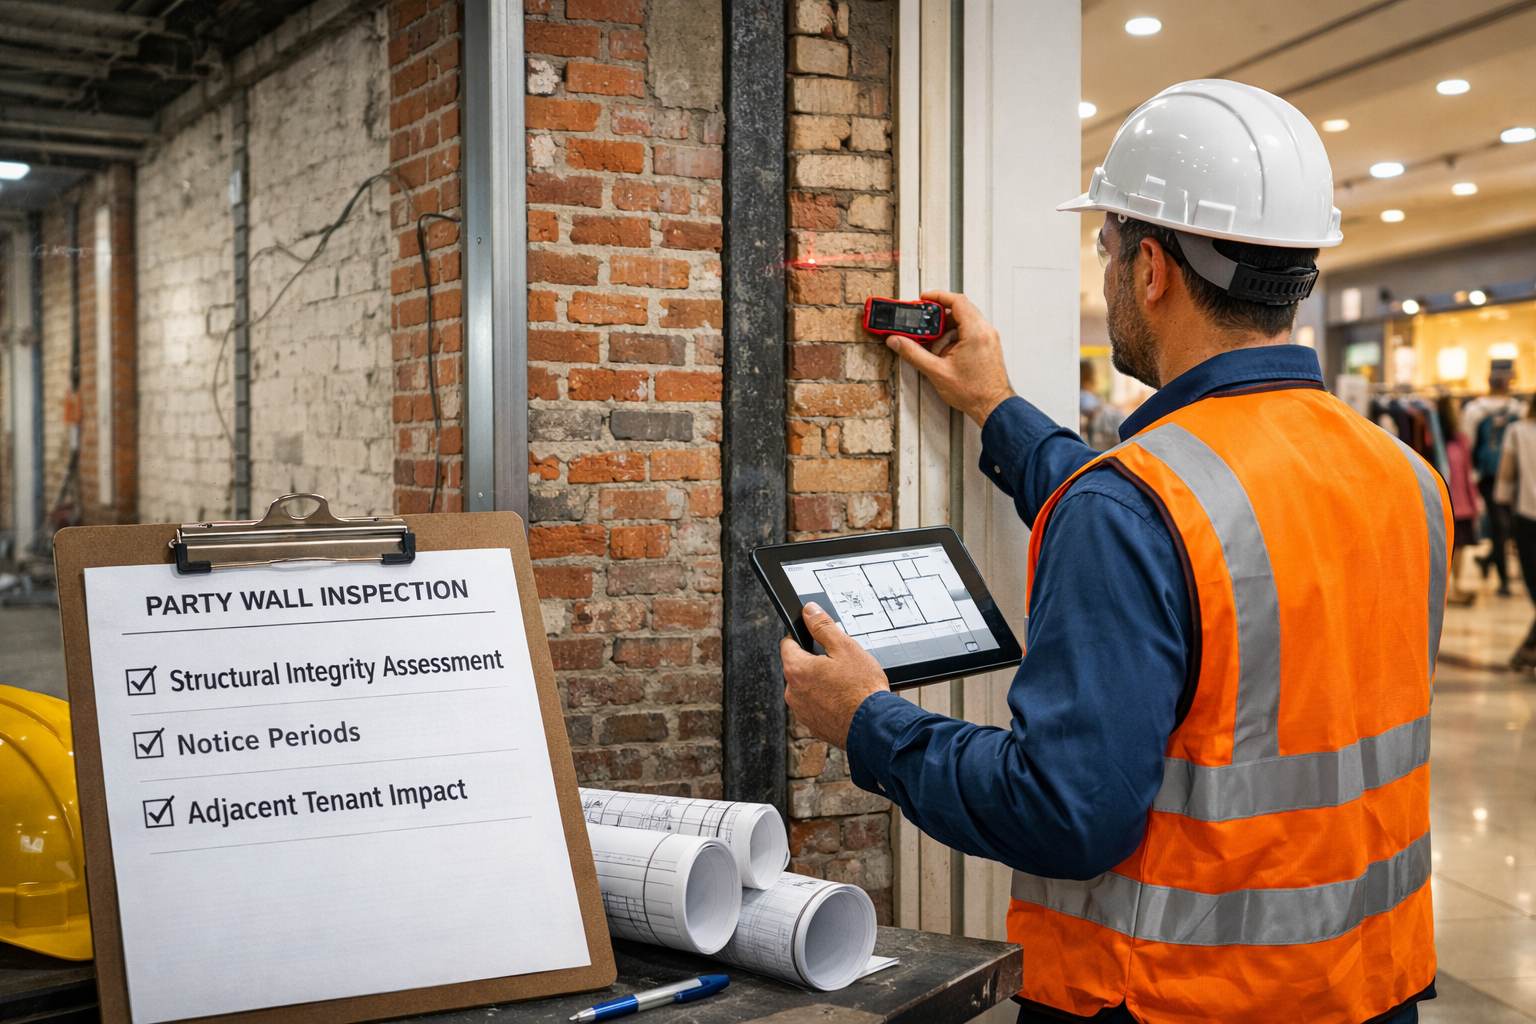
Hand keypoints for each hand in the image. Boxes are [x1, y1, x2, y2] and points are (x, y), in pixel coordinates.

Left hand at [781, 602, 890, 749]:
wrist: (874, 726)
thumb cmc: (862, 690)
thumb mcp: (845, 647)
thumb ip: (823, 627)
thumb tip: (809, 612)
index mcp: (797, 669)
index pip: (787, 644)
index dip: (802, 638)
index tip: (816, 639)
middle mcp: (793, 692)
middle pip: (798, 668)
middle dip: (814, 663)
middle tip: (839, 664)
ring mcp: (802, 712)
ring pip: (807, 689)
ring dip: (820, 685)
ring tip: (844, 685)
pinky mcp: (814, 726)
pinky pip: (816, 708)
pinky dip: (826, 703)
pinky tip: (844, 701)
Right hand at [886, 290, 1015, 426]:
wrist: (992, 407)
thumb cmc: (974, 393)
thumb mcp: (937, 372)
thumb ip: (914, 353)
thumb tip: (898, 341)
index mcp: (976, 332)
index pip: (957, 301)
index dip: (938, 296)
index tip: (924, 298)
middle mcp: (986, 332)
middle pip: (959, 311)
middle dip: (939, 318)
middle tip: (924, 325)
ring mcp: (989, 339)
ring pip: (964, 322)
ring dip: (946, 331)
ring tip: (934, 347)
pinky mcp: (988, 346)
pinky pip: (969, 333)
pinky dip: (955, 338)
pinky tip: (945, 354)